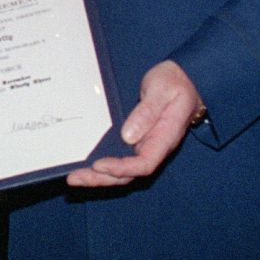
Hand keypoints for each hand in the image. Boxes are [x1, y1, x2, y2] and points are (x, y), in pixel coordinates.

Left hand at [67, 60, 202, 186]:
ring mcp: (146, 146)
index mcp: (165, 138)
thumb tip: (128, 136)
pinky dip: (104, 166)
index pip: (144, 163)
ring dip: (99, 176)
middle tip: (74, 178)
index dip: (121, 168)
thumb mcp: (162, 91)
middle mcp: (155, 147)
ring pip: (123, 171)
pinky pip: (121, 159)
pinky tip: (87, 165)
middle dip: (102, 178)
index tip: (99, 165)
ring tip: (74, 177)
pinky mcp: (138, 141)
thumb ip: (147, 112)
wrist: (184, 80)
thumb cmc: (174, 83)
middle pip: (129, 174)